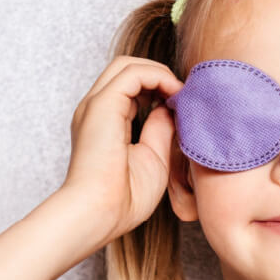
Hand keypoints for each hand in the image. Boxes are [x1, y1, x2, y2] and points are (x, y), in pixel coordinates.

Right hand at [56, 55, 183, 244]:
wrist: (99, 214)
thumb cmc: (124, 198)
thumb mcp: (153, 157)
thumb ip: (160, 129)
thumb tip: (170, 108)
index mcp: (104, 123)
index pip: (130, 88)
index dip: (158, 88)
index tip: (182, 104)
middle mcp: (96, 110)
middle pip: (126, 69)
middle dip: (158, 74)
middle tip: (182, 95)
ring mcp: (96, 105)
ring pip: (127, 64)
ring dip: (160, 72)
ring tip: (180, 93)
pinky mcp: (102, 105)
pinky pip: (133, 72)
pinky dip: (158, 76)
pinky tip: (175, 94)